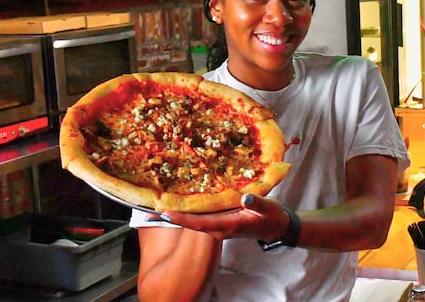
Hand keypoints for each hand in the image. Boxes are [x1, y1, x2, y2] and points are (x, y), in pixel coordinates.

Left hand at [159, 194, 290, 241]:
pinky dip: (187, 211)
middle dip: (170, 219)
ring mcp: (218, 224)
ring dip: (176, 215)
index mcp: (228, 226)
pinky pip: (199, 216)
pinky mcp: (219, 220)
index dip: (183, 219)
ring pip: (193, 221)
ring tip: (155, 206)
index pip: (200, 224)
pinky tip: (178, 203)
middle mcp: (218, 227)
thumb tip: (245, 197)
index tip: (166, 213)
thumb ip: (257, 203)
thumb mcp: (268, 208)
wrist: (276, 227)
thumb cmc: (272, 217)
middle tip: (148, 211)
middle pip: (190, 224)